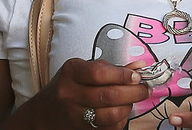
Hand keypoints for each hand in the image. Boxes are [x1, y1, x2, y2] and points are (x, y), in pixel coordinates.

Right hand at [29, 58, 150, 128]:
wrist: (47, 112)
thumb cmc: (71, 85)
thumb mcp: (85, 69)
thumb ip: (112, 68)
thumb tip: (140, 68)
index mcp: (71, 72)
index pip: (99, 74)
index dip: (122, 75)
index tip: (137, 76)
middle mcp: (70, 94)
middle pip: (108, 96)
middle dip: (133, 92)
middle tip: (145, 89)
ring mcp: (74, 115)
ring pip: (110, 115)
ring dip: (128, 107)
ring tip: (132, 99)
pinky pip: (109, 128)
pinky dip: (121, 120)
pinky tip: (122, 111)